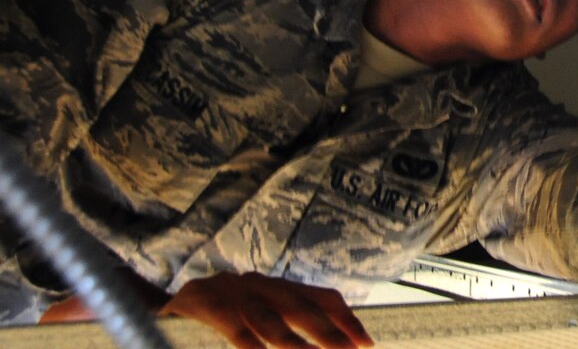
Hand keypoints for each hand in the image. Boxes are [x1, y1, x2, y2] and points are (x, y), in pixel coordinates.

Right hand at [162, 272, 372, 348]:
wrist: (159, 302)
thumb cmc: (217, 313)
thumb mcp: (256, 315)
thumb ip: (285, 327)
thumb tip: (321, 346)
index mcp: (277, 288)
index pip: (321, 298)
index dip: (346, 319)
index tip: (367, 342)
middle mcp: (261, 285)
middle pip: (303, 309)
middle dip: (330, 333)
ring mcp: (233, 292)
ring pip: (270, 321)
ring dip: (294, 344)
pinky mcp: (204, 302)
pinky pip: (232, 327)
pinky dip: (249, 344)